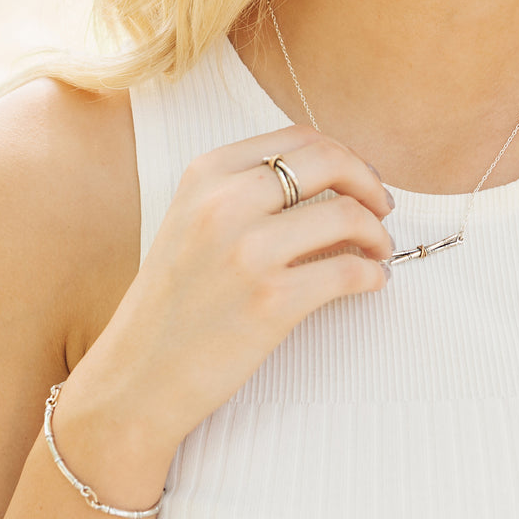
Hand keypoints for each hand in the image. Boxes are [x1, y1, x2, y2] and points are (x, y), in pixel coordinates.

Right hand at [55, 127, 393, 474]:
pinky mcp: (270, 302)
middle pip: (329, 162)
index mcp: (207, 174)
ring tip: (380, 250)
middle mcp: (226, 203)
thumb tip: (337, 181)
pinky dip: (374, 273)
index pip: (299, 138)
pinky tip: (374, 281)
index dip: (343, 154)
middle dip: (369, 182)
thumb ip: (249, 191)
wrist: (135, 380)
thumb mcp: (193, 221)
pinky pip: (349, 271)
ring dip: (378, 232)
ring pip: (347, 215)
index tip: (360, 179)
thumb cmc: (173, 303)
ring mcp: (248, 251)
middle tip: (383, 207)